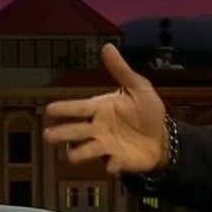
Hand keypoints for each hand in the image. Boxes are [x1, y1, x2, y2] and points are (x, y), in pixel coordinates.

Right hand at [42, 43, 168, 174]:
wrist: (163, 136)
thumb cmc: (147, 111)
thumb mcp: (138, 87)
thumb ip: (122, 71)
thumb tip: (107, 46)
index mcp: (100, 108)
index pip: (78, 108)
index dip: (64, 109)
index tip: (49, 110)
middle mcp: (98, 128)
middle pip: (75, 131)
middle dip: (61, 134)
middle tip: (48, 136)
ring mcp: (106, 146)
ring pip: (86, 150)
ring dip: (79, 153)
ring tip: (72, 155)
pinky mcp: (118, 161)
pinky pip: (111, 164)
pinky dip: (111, 165)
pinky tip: (113, 164)